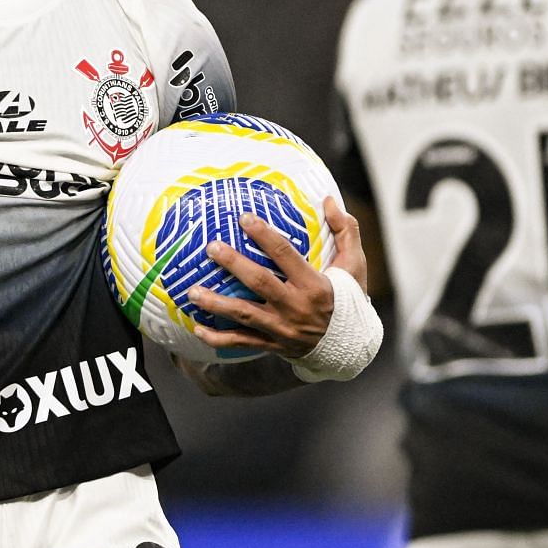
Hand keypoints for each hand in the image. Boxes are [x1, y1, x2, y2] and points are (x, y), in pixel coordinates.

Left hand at [186, 197, 366, 358]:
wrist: (349, 347)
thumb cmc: (349, 299)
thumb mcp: (355, 265)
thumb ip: (345, 231)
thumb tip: (327, 200)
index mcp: (315, 284)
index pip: (286, 254)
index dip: (264, 235)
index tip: (243, 218)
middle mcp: (296, 307)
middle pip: (260, 283)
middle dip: (234, 264)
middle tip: (211, 247)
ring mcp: (283, 328)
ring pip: (245, 315)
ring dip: (217, 304)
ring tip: (192, 291)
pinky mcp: (273, 344)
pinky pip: (242, 342)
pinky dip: (218, 338)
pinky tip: (197, 328)